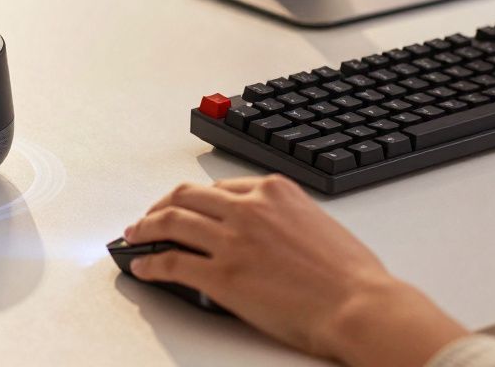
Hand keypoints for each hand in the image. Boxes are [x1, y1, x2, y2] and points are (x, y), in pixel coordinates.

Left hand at [124, 175, 467, 366]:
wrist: (360, 306)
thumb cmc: (351, 275)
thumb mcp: (317, 224)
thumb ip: (283, 218)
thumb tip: (263, 232)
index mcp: (275, 190)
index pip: (219, 187)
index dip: (194, 198)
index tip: (184, 205)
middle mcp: (249, 208)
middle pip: (186, 196)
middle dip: (161, 205)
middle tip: (148, 217)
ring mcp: (232, 240)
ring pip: (170, 222)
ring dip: (145, 228)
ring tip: (133, 236)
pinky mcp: (222, 275)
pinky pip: (172, 262)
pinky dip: (150, 263)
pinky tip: (142, 267)